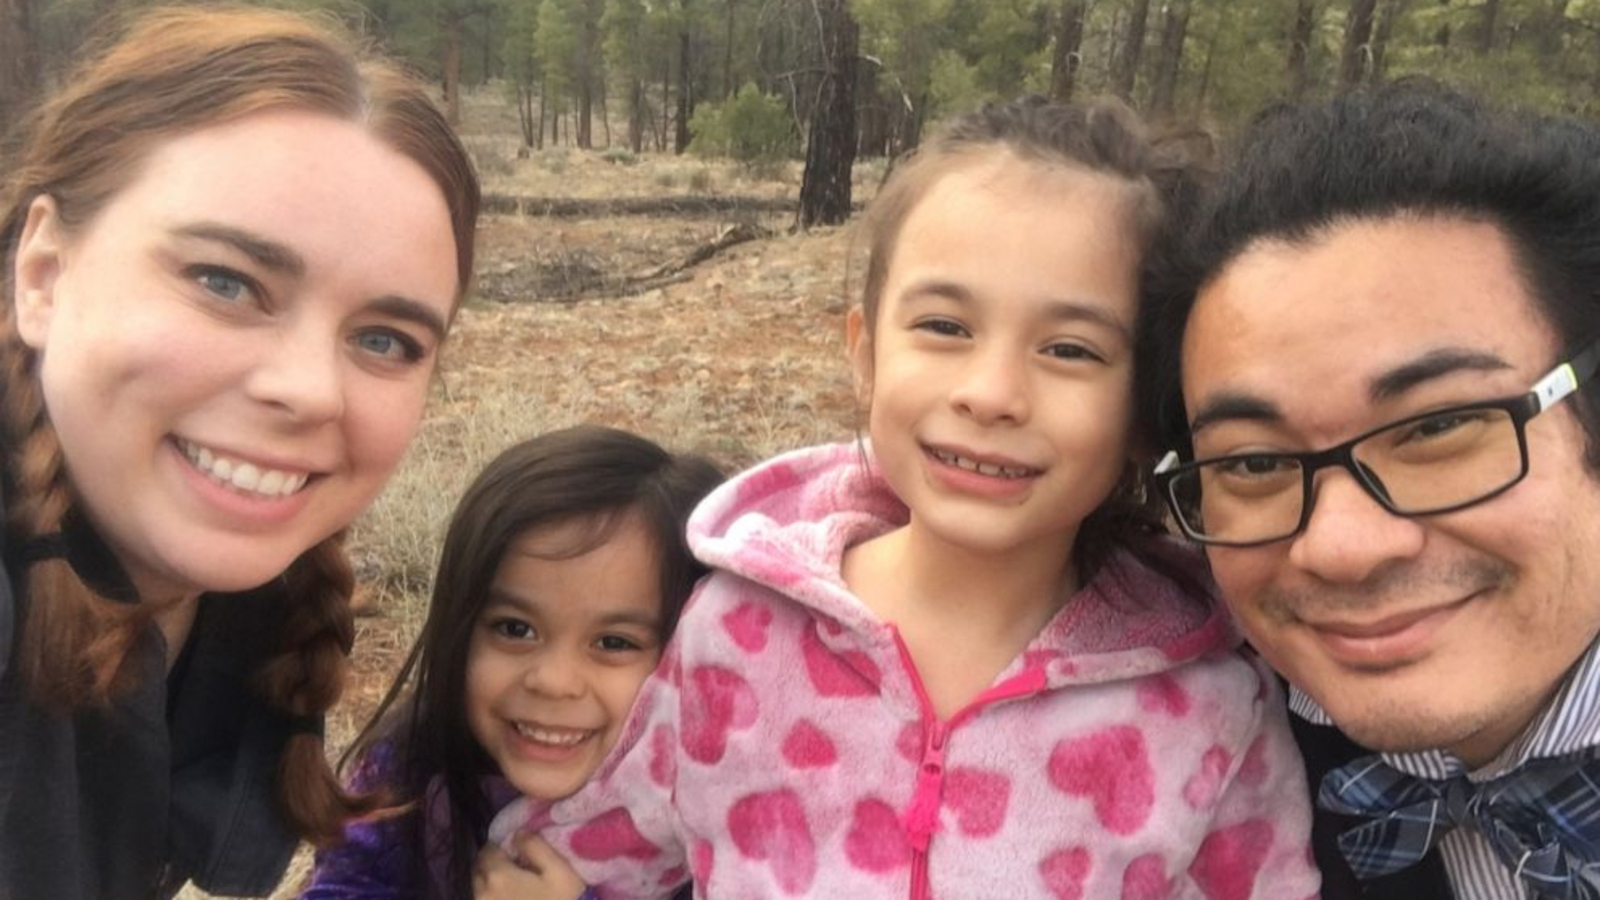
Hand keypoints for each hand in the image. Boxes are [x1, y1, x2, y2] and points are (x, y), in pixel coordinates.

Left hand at [473, 831, 587, 899]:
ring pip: (479, 887)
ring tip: (514, 886)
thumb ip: (537, 846)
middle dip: (493, 863)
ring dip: (491, 882)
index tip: (518, 851)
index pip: (489, 849)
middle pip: (479, 868)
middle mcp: (482, 891)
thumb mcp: (559, 871)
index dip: (503, 846)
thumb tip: (518, 834)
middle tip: (515, 866)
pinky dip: (493, 897)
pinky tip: (513, 899)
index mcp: (497, 874)